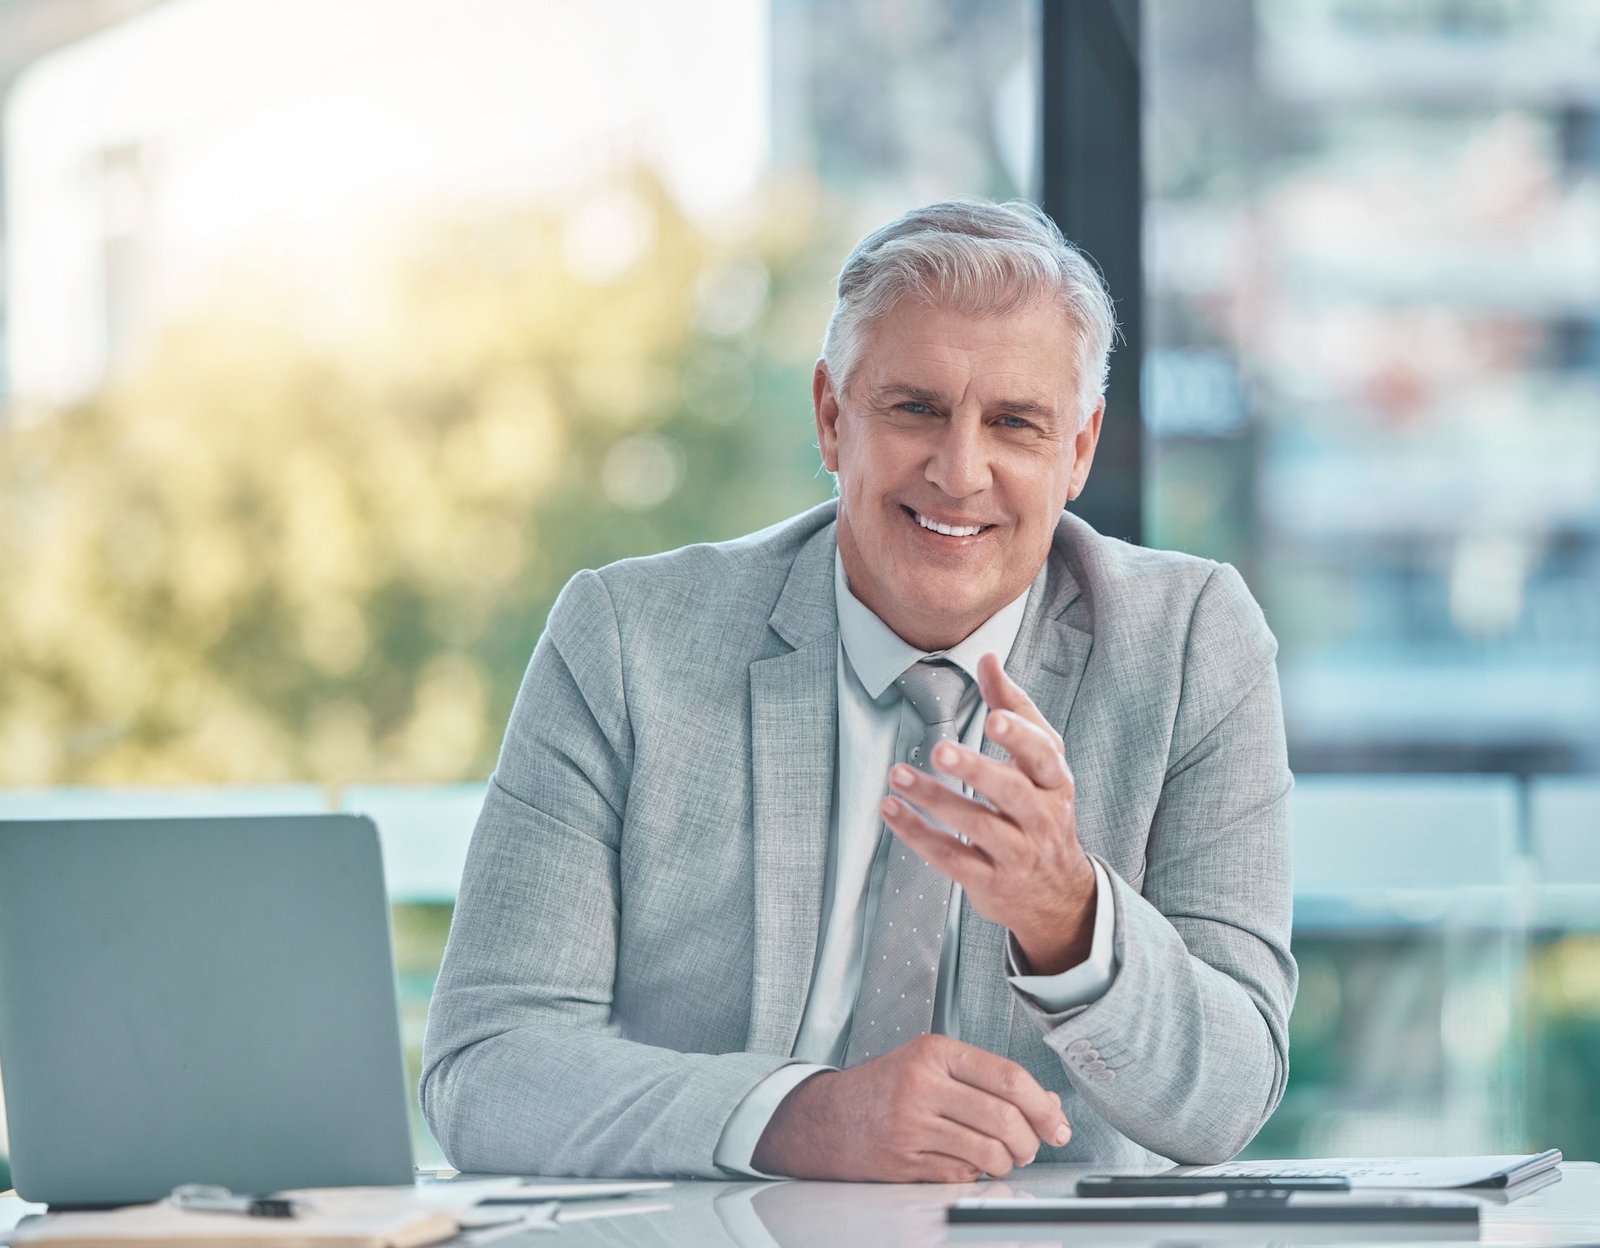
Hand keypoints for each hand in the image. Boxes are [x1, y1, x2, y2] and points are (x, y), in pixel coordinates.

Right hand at [750, 1034, 1070, 1181]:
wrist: (826, 1118)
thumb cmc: (886, 1088)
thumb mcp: (935, 1066)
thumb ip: (990, 1080)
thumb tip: (1049, 1104)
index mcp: (935, 1052)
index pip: (1008, 1077)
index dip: (1044, 1106)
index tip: (1058, 1124)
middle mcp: (922, 1084)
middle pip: (1004, 1118)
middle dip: (1030, 1141)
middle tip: (1031, 1146)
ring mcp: (911, 1124)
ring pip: (988, 1152)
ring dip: (1007, 1163)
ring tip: (1003, 1158)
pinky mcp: (904, 1160)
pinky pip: (962, 1175)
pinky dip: (975, 1176)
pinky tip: (967, 1164)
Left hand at [882, 653, 1095, 974]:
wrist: (1057, 895)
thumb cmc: (1041, 810)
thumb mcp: (1040, 762)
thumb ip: (1014, 709)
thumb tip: (987, 657)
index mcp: (1056, 782)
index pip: (1044, 755)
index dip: (1020, 737)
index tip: (993, 718)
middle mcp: (1042, 818)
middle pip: (1011, 792)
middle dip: (976, 770)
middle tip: (939, 751)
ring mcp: (1018, 854)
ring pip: (977, 826)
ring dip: (934, 799)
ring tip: (897, 775)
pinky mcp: (991, 882)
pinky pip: (952, 858)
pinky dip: (918, 835)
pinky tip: (891, 810)